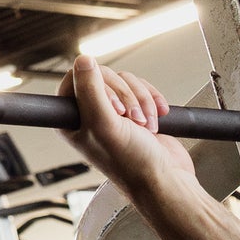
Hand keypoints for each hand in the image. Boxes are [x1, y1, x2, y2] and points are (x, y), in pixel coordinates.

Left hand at [57, 56, 190, 196]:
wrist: (166, 180)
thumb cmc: (132, 163)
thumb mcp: (104, 124)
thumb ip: (90, 90)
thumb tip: (82, 59)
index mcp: (73, 120)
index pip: (74, 79)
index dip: (96, 85)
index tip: (111, 105)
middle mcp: (91, 114)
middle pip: (103, 76)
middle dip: (124, 96)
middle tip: (131, 118)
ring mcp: (115, 113)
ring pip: (125, 81)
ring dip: (140, 101)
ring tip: (146, 124)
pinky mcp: (136, 111)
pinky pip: (142, 88)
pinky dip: (151, 100)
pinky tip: (157, 118)